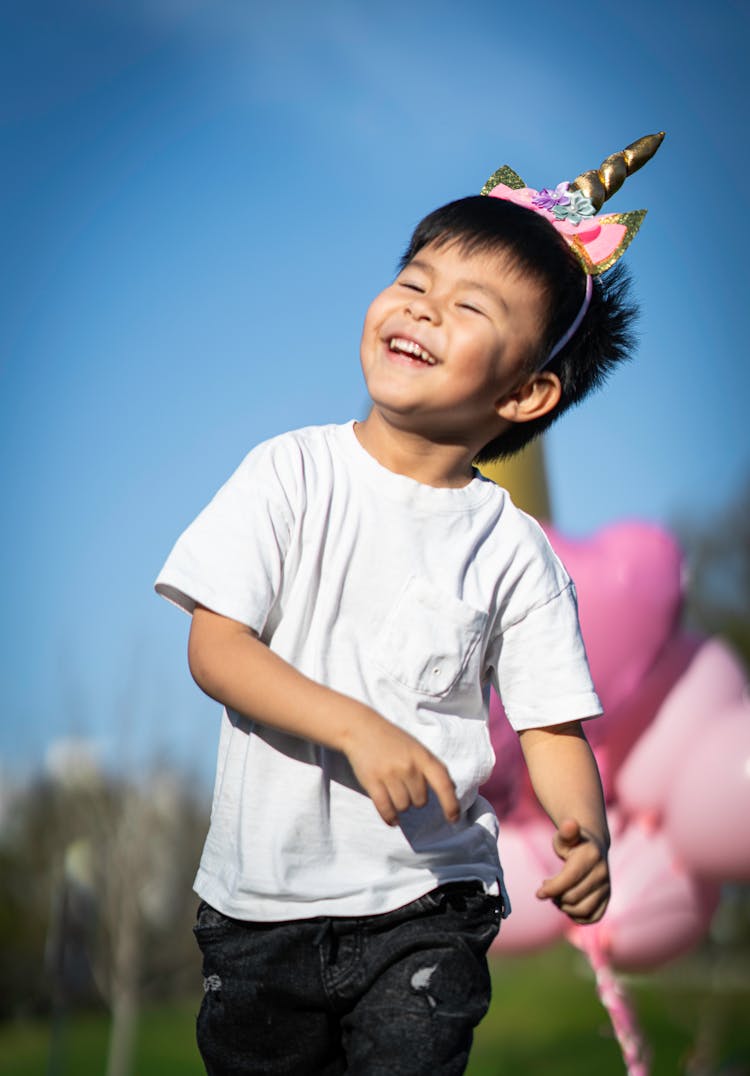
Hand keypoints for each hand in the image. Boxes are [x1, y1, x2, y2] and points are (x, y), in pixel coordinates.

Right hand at [341, 710, 459, 826]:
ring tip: (394, 792)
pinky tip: (392, 820)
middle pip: (420, 801)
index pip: (443, 784)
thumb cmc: (392, 740)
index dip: (451, 804)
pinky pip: (386, 809)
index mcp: (423, 757)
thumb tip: (452, 788)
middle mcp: (409, 766)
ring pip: (403, 807)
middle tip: (404, 785)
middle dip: (415, 798)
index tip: (454, 819)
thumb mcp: (417, 748)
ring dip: (400, 806)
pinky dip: (390, 818)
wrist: (361, 729)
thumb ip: (432, 767)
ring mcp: (390, 774)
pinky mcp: (372, 781)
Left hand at [536, 818, 609, 923]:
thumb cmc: (572, 841)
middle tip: (548, 888)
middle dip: (555, 896)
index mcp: (591, 856)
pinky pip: (592, 917)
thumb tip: (570, 824)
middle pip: (573, 897)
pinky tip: (567, 906)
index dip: (552, 888)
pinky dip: (577, 917)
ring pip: (583, 910)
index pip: (569, 878)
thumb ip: (566, 832)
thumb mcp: (565, 835)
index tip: (538, 893)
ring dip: (565, 908)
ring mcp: (606, 887)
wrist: (592, 848)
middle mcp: (603, 873)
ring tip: (557, 897)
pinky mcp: (607, 899)